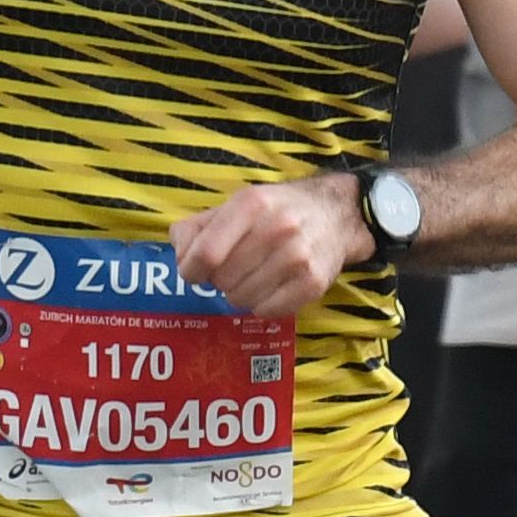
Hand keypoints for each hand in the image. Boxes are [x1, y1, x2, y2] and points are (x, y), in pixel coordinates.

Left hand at [173, 170, 364, 319]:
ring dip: (241, 293)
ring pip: (241, 299)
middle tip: (235, 268)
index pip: (205, 253)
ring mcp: (298, 257)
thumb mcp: (236, 204)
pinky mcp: (314, 283)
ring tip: (255, 275)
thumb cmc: (277, 210)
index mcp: (251, 204)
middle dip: (220, 279)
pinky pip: (267, 311)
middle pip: (221, 280)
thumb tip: (179, 256)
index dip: (190, 270)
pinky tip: (272, 287)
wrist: (337, 214)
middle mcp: (276, 228)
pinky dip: (262, 305)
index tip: (194, 271)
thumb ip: (197, 227)